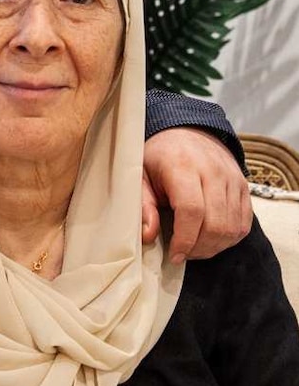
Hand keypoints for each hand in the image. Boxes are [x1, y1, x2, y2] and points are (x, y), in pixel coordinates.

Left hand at [142, 128, 251, 263]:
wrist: (187, 131)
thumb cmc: (159, 156)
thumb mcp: (140, 175)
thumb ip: (143, 205)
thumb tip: (148, 236)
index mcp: (183, 166)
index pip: (192, 211)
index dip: (185, 240)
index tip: (174, 255)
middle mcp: (213, 172)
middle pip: (216, 224)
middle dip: (199, 248)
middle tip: (183, 254)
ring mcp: (233, 179)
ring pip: (232, 226)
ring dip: (214, 246)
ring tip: (195, 248)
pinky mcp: (244, 186)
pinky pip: (244, 222)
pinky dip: (229, 238)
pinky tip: (211, 239)